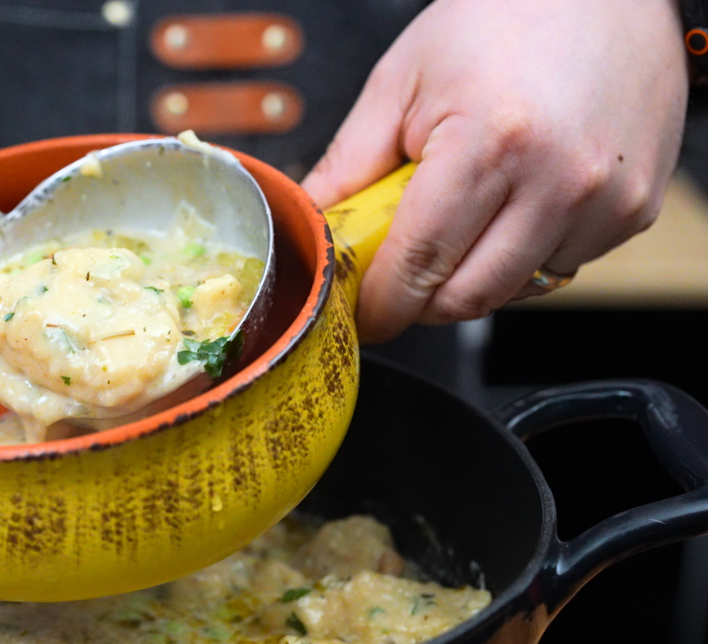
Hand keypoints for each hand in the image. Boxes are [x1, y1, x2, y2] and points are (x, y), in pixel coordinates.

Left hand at [301, 0, 689, 342]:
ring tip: (463, 216)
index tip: (361, 314)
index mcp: (490, 144)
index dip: (381, 304)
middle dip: (420, 301)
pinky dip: (524, 256)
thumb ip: (348, 165)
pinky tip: (515, 202)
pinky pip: (561, 267)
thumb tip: (309, 226)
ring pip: (515, 291)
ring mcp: (606, 201)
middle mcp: (558, 181)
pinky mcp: (633, 211)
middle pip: (467, 297)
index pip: (419, 265)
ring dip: (474, 276)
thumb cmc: (501, 19)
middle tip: (398, 275)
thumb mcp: (401, 82)